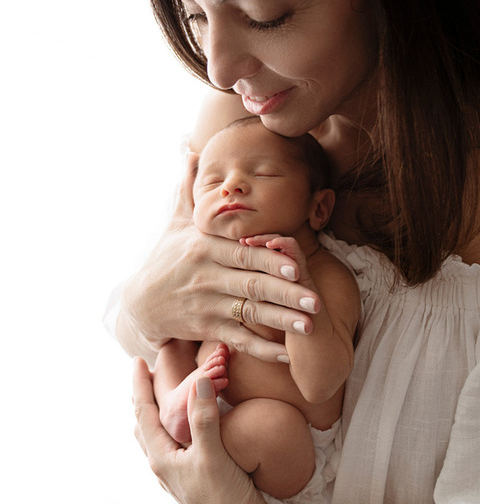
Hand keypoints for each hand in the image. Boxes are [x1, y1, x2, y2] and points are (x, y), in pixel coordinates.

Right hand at [119, 154, 320, 361]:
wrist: (139, 304)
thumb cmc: (167, 258)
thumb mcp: (176, 221)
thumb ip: (190, 188)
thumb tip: (190, 150)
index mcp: (204, 247)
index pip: (243, 252)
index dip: (270, 259)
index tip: (298, 264)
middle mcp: (206, 276)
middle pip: (252, 284)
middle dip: (286, 293)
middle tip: (317, 300)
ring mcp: (206, 305)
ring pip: (249, 313)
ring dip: (281, 321)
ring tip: (311, 326)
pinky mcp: (205, 329)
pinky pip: (238, 339)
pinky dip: (262, 348)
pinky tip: (287, 353)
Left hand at [133, 357, 271, 503]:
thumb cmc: (223, 494)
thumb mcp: (213, 453)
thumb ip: (204, 417)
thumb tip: (199, 381)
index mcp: (161, 456)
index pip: (143, 412)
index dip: (139, 385)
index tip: (137, 361)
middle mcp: (161, 464)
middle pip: (144, 423)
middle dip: (144, 397)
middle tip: (147, 374)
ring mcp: (173, 473)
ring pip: (155, 435)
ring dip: (155, 412)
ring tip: (160, 395)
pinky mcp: (186, 477)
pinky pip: (169, 444)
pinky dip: (168, 426)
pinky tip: (180, 427)